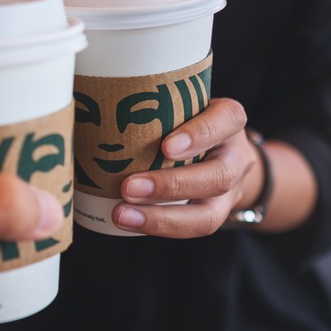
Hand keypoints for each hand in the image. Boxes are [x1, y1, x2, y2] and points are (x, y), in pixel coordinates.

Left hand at [113, 98, 259, 237]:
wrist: (221, 152)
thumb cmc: (188, 119)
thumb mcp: (182, 102)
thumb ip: (156, 104)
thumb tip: (96, 104)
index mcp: (229, 120)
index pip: (227, 120)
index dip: (199, 134)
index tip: (166, 146)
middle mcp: (235, 156)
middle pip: (218, 176)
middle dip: (171, 186)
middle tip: (128, 187)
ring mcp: (229, 192)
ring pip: (209, 215)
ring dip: (162, 218)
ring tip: (121, 214)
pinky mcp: (215, 214)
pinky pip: (191, 228)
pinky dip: (158, 227)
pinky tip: (127, 221)